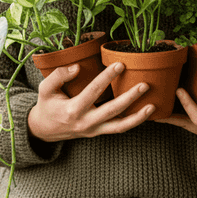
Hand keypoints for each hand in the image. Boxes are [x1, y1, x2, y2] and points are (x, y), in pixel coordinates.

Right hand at [27, 61, 153, 141]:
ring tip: (152, 106)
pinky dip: (133, 122)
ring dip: (137, 117)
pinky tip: (145, 112)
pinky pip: (118, 129)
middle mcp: (85, 122)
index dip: (107, 78)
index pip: (93, 91)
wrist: (44, 130)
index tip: (120, 65)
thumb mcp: (45, 89)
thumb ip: (59, 76)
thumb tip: (77, 67)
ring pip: (119, 126)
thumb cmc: (46, 106)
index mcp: (73, 110)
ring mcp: (93, 130)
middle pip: (112, 111)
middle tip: (144, 84)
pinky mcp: (98, 132)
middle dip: (129, 98)